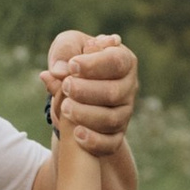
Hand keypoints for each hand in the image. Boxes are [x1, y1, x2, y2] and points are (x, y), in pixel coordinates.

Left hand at [44, 30, 136, 154]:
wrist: (73, 88)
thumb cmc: (74, 59)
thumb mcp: (68, 45)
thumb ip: (64, 50)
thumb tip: (60, 71)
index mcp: (123, 60)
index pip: (116, 62)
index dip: (94, 65)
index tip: (72, 65)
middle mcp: (128, 87)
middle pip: (115, 93)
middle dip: (87, 91)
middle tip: (66, 86)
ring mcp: (124, 112)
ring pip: (112, 120)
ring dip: (86, 114)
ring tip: (65, 107)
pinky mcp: (115, 134)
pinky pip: (110, 143)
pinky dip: (94, 141)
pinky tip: (76, 133)